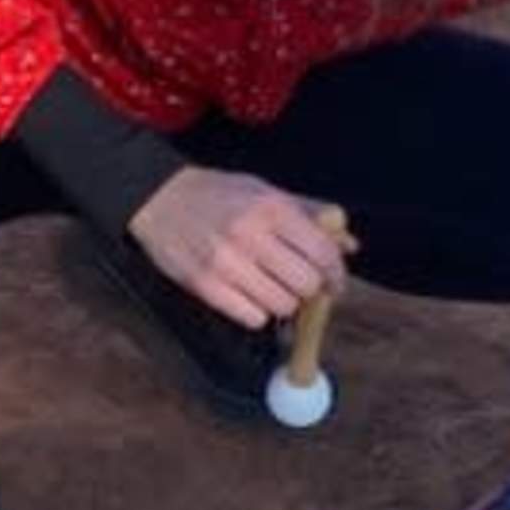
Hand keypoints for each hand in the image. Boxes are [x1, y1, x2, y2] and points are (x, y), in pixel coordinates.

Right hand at [127, 167, 346, 330]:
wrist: (159, 199)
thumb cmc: (218, 194)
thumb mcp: (265, 191)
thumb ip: (310, 215)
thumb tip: (350, 244)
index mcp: (271, 209)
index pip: (322, 253)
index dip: (337, 274)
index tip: (335, 283)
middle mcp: (251, 236)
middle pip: (306, 284)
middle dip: (311, 289)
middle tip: (303, 286)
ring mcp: (226, 264)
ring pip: (282, 306)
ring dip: (284, 302)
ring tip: (273, 288)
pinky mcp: (205, 286)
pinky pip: (252, 318)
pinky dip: (258, 312)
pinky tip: (250, 296)